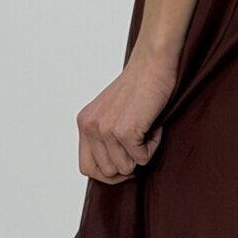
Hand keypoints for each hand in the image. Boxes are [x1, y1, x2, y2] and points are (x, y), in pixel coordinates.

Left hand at [77, 46, 176, 182]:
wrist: (152, 64)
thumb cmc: (140, 86)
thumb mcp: (110, 112)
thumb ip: (104, 137)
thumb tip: (112, 171)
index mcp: (84, 123)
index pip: (87, 167)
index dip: (107, 174)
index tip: (125, 165)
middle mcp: (90, 126)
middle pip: (107, 172)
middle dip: (128, 165)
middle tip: (140, 144)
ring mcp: (106, 129)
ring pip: (125, 168)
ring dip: (142, 154)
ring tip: (146, 130)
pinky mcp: (125, 131)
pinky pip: (142, 158)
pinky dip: (153, 146)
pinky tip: (153, 126)